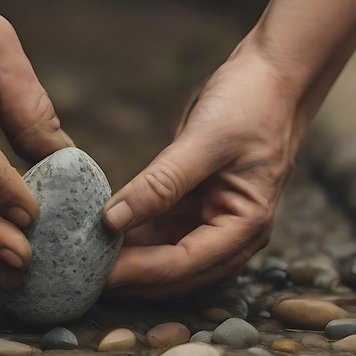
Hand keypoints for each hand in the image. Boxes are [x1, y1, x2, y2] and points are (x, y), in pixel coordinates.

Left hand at [103, 45, 304, 297]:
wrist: (271, 77)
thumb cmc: (250, 104)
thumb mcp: (205, 141)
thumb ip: (160, 183)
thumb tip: (112, 221)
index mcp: (246, 225)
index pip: (185, 263)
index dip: (140, 272)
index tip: (99, 275)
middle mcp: (232, 234)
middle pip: (175, 273)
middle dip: (132, 278)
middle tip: (84, 278)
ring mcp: (213, 223)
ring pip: (164, 257)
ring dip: (129, 262)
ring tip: (86, 262)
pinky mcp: (195, 209)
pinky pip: (160, 233)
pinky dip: (133, 238)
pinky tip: (102, 237)